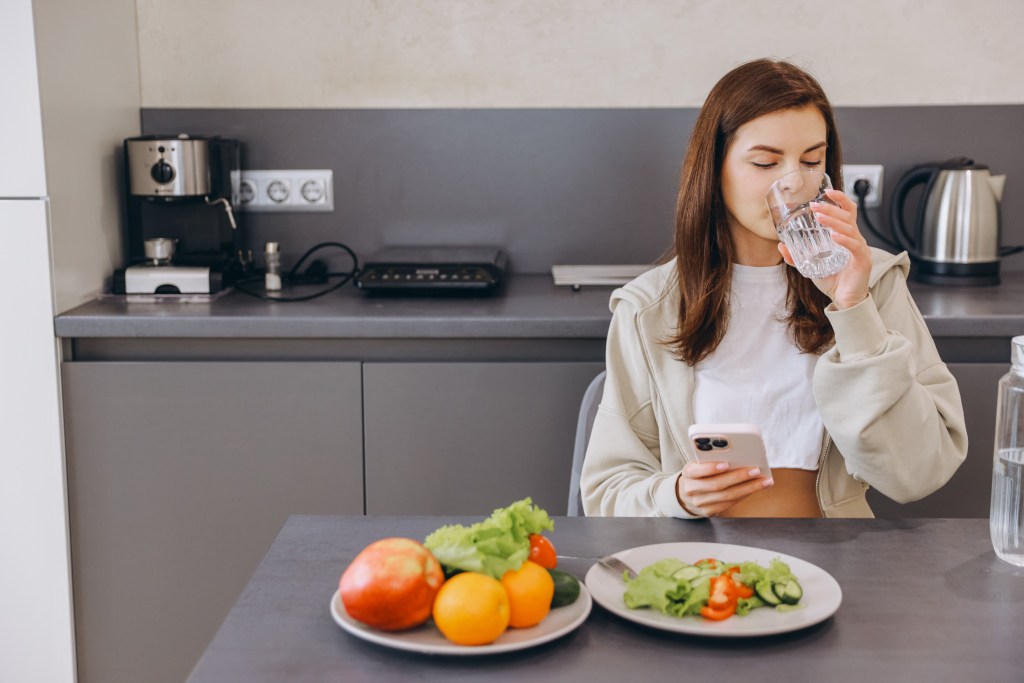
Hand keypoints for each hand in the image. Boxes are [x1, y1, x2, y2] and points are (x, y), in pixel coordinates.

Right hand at [676, 461, 773, 516]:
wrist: (687, 494)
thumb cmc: (699, 473)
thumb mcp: (699, 464)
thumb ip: (711, 460)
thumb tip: (738, 457)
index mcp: (688, 473)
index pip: (697, 471)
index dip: (711, 468)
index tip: (726, 463)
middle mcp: (691, 489)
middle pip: (717, 485)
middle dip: (739, 477)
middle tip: (756, 470)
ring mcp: (700, 503)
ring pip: (726, 496)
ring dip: (748, 488)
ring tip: (763, 481)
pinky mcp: (709, 512)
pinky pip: (729, 504)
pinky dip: (744, 495)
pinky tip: (754, 489)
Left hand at [778, 189, 871, 309]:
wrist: (844, 300)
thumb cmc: (832, 280)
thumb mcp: (810, 266)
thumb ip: (796, 257)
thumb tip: (781, 246)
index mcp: (846, 236)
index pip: (847, 212)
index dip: (840, 199)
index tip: (826, 192)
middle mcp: (855, 239)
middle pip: (847, 217)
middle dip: (831, 209)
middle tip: (815, 206)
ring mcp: (860, 249)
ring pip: (850, 229)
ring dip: (834, 222)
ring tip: (820, 218)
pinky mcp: (863, 260)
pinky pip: (855, 246)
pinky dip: (845, 240)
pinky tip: (834, 237)